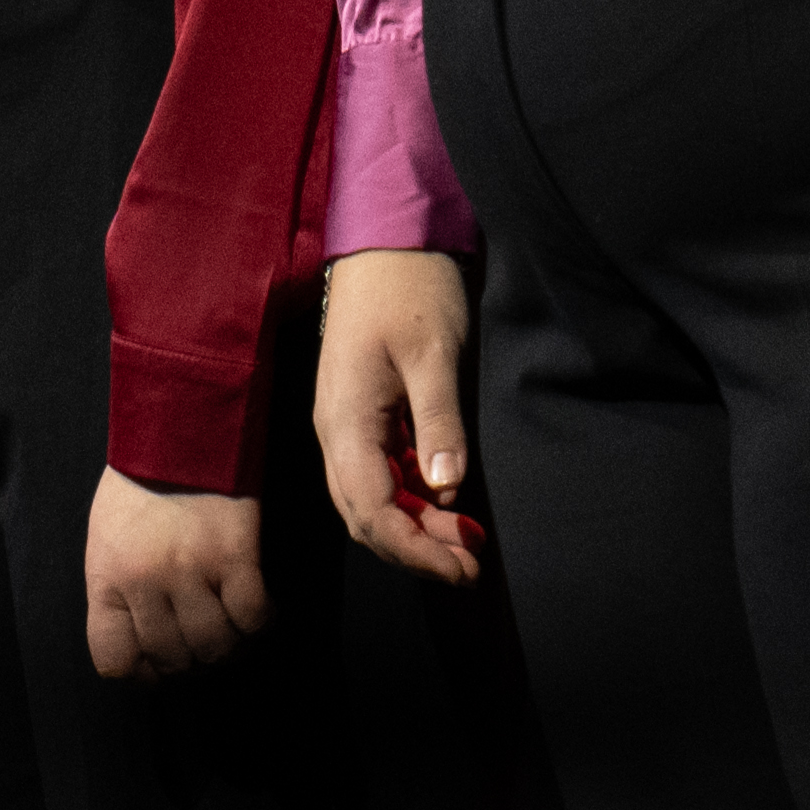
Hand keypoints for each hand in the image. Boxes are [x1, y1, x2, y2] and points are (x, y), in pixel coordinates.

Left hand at [84, 466, 269, 679]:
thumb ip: (118, 588)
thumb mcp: (107, 536)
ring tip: (233, 626)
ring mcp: (191, 569)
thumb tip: (143, 641)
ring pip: (216, 646)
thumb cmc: (141, 480)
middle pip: (173, 659)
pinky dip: (261, 620)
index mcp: (107, 576)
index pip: (113, 660)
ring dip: (229, 646)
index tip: (159, 661)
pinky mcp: (235, 555)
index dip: (141, 671)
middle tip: (204, 640)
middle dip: (191, 661)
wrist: (181, 423)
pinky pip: (253, 617)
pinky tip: (259, 605)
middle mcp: (145, 580)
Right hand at [312, 247, 484, 583]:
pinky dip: (413, 499)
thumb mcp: (434, 353)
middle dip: (417, 549)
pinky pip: (380, 475)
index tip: (463, 569)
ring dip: (416, 528)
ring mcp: (346, 425)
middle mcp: (337, 431)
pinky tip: (448, 500)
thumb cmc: (410, 289)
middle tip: (472, 565)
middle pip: (366, 517)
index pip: (372, 512)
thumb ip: (438, 420)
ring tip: (468, 541)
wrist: (387, 240)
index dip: (415, 551)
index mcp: (346, 421)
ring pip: (372, 500)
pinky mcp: (362, 415)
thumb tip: (448, 484)